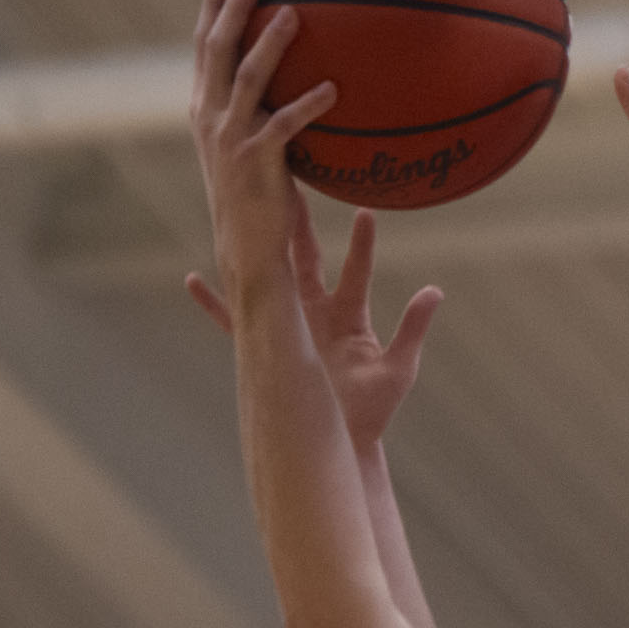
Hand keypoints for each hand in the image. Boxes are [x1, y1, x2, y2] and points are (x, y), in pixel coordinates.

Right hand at [188, 206, 443, 449]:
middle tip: (295, 182)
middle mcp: (315, 314)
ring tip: (244, 212)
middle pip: (305, 259)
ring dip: (257, 247)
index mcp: (349, 317)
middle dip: (300, 224)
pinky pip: (234, 321)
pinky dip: (214, 302)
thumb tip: (435, 290)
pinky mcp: (266, 348)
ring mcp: (288, 328)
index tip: (366, 209)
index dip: (361, 242)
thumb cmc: (372, 412)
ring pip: (269, 277)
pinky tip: (194, 278)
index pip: (355, 270)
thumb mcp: (398, 368)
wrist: (339, 445)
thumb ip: (413, 328)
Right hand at [190, 0, 335, 304]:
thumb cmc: (257, 200)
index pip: (203, 49)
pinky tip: (333, 90)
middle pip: (217, 50)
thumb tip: (288, 85)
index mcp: (204, 110)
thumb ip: (259, 114)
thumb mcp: (249, 148)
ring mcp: (230, 138)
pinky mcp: (256, 161)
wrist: (247, 249)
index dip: (211, 10)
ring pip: (247, 77)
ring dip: (270, 42)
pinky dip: (309, 105)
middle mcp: (209, 117)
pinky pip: (284, 124)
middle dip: (232, 7)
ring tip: (294, 13)